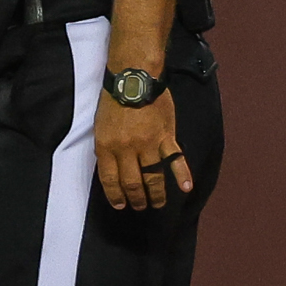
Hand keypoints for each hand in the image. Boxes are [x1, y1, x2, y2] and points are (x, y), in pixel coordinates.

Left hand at [94, 86, 191, 210]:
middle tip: (140, 207)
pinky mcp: (166, 136)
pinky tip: (186, 188)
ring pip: (153, 176)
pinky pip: (175, 159)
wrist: (134, 78)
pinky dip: (182, 175)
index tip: (120, 205)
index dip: (115, 195)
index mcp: (107, 146)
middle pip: (132, 182)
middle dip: (136, 199)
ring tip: (158, 205)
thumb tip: (112, 168)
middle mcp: (127, 149)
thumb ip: (107, 148)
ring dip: (156, 194)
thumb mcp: (100, 126)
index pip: (110, 179)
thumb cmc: (114, 100)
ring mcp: (148, 144)